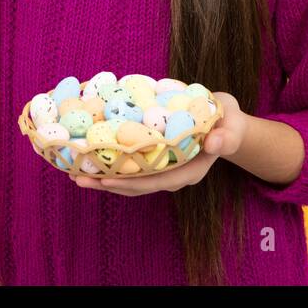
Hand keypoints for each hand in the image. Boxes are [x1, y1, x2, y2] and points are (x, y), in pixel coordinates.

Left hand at [70, 92, 248, 195]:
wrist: (226, 122)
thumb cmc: (228, 121)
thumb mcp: (232, 125)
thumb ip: (226, 136)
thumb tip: (214, 143)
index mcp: (190, 170)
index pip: (157, 181)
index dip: (131, 181)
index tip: (106, 177)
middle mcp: (173, 175)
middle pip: (137, 185)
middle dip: (107, 183)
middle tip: (78, 177)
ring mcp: (163, 170)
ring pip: (130, 180)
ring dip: (103, 178)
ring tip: (75, 173)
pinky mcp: (154, 161)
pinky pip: (130, 168)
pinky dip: (110, 165)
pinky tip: (89, 159)